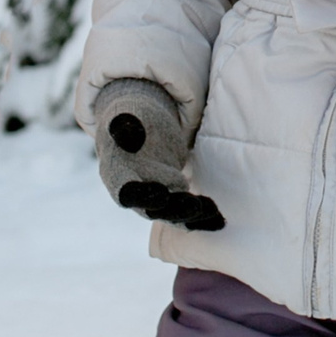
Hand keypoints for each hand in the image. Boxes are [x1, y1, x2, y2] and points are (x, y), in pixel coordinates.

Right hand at [92, 77, 224, 231]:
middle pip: (154, 209)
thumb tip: (127, 137)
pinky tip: (218, 219)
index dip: (143, 197)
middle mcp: (135, 193)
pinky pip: (187, 212)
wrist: (140, 125)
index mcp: (117, 175)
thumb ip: (123, 126)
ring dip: (192, 215)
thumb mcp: (123, 117)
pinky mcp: (173, 197)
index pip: (127, 193)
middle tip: (195, 206)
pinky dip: (202, 217)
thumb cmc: (128, 119)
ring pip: (173, 214)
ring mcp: (155, 198)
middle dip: (175, 210)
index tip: (162, 195)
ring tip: (213, 211)